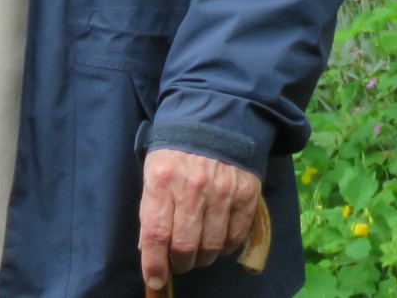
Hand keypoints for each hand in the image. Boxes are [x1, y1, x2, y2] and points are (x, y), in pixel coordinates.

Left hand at [139, 149, 261, 288]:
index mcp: (163, 180)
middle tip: (180, 261)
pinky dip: (227, 247)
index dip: (154, 264)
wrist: (217, 117)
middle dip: (180, 263)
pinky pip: (236, 235)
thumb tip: (151, 249)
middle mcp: (193, 187)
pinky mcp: (246, 193)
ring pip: (212, 246)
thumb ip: (152, 209)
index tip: (155, 279)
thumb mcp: (154, 171)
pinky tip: (220, 240)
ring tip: (200, 252)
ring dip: (203, 258)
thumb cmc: (177, 148)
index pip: (156, 234)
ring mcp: (222, 191)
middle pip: (186, 246)